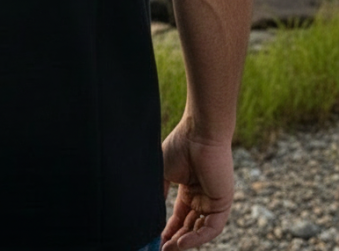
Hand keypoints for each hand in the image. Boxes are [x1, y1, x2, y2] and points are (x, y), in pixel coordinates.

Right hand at [160, 117, 233, 250]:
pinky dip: (197, 237)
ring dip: (185, 242)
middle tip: (161, 249)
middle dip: (175, 239)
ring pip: (200, 230)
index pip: (180, 216)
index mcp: (189, 189)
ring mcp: (213, 201)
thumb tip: (149, 212)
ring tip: (168, 248)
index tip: (156, 240)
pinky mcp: (223, 203)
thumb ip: (159, 192)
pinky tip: (181, 242)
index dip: (169, 229)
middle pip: (189, 226)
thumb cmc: (180, 146)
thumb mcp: (163, 173)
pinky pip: (211, 227)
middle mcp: (203, 198)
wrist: (198, 133)